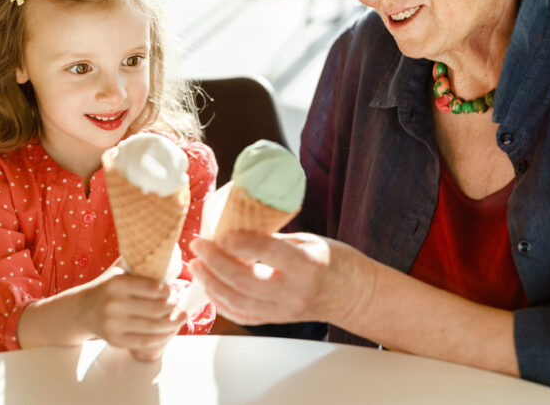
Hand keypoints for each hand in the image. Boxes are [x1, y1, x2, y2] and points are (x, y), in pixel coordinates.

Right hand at [81, 266, 186, 359]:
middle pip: (156, 309)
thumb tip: (169, 251)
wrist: (81, 310)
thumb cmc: (107, 287)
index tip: (173, 290)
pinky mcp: (115, 340)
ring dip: (172, 324)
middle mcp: (113, 304)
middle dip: (173, 307)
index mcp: (117, 284)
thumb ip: (139, 262)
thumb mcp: (118, 270)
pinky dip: (161, 337)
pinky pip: (144, 342)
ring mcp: (113, 324)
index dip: (169, 291)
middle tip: (179, 304)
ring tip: (181, 318)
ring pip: (153, 327)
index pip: (153, 288)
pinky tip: (169, 331)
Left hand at [188, 232, 362, 326]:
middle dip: (214, 263)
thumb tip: (237, 230)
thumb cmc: (334, 261)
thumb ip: (273, 240)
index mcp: (307, 264)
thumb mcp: (308, 240)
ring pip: (237, 303)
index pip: (267, 253)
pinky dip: (221, 302)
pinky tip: (210, 287)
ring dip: (211, 283)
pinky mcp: (276, 320)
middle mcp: (294, 291)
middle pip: (244, 281)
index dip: (239, 242)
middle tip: (199, 245)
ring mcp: (284, 310)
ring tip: (197, 266)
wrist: (352, 294)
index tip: (220, 233)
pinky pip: (242, 316)